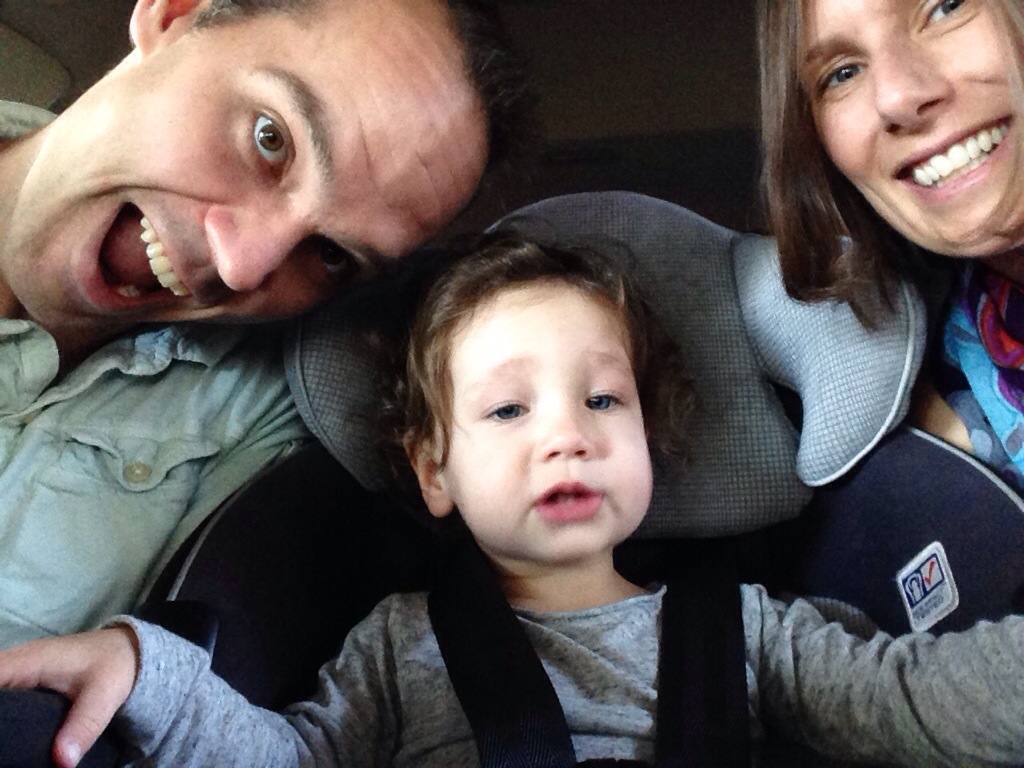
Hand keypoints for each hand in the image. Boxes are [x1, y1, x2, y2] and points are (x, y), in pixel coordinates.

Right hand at [0, 627, 139, 767]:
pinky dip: (4, 709)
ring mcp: (19, 669)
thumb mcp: (104, 696)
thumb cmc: (115, 666)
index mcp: (29, 661)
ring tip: (6, 744)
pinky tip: (10, 733)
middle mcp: (17, 661)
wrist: (128, 650)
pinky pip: (5, 692)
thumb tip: (62, 762)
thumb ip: (83, 727)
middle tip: (2, 748)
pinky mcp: (25, 679)